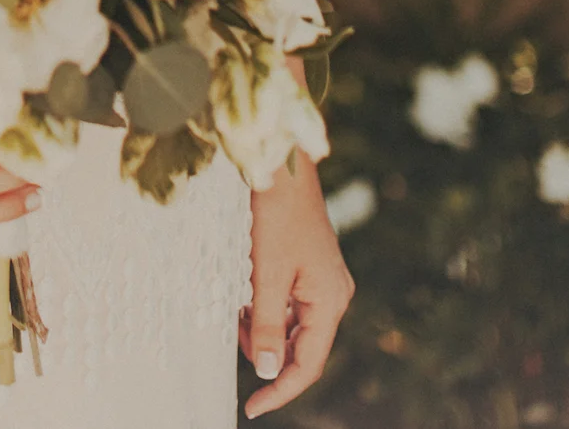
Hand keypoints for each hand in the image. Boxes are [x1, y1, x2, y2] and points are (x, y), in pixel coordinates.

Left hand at [240, 151, 353, 417]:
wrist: (281, 163)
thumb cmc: (276, 214)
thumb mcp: (266, 273)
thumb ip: (269, 326)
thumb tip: (268, 373)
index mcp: (329, 301)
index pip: (308, 365)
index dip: (280, 390)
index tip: (252, 407)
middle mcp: (332, 294)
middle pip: (301, 346)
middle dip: (267, 349)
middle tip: (235, 332)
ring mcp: (322, 279)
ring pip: (291, 323)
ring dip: (263, 326)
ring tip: (237, 305)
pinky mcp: (309, 266)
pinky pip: (288, 301)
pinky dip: (266, 306)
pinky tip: (246, 292)